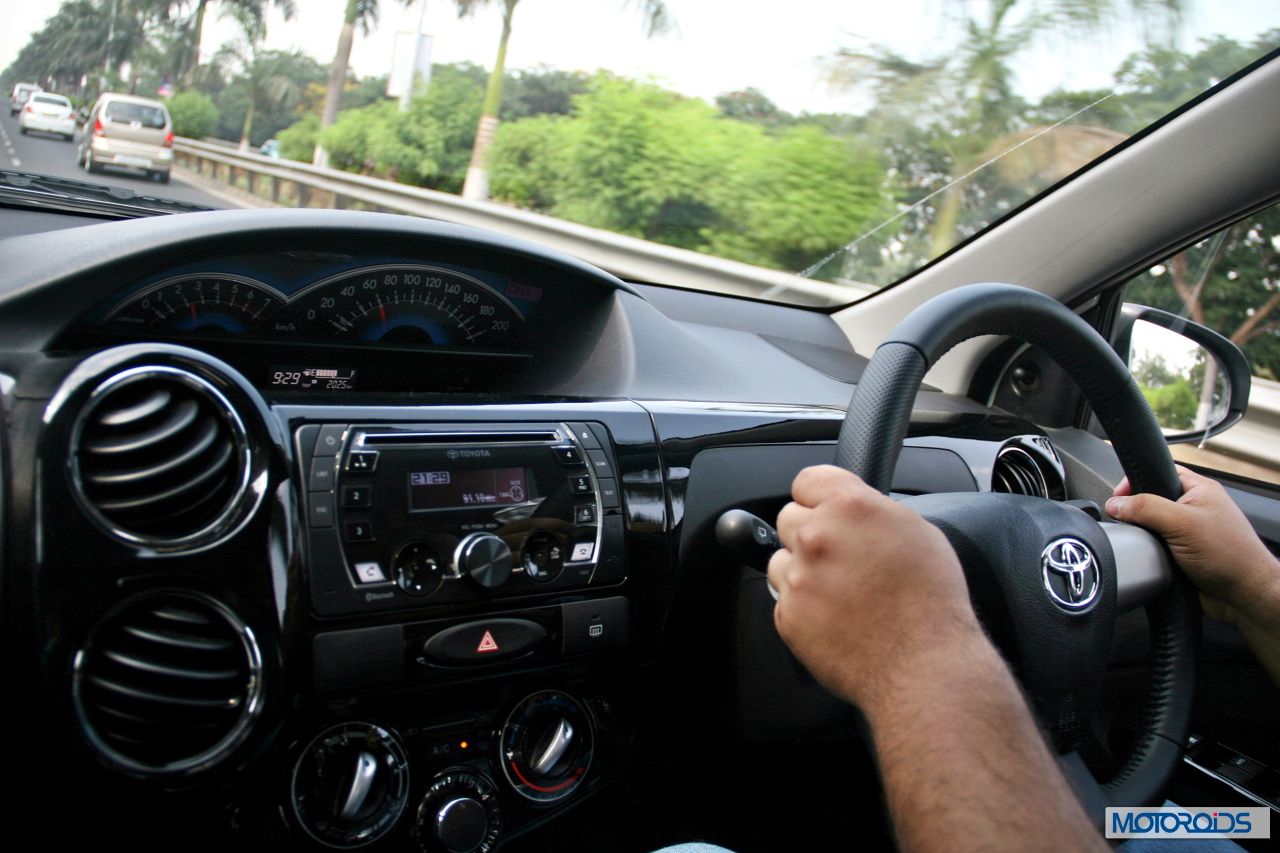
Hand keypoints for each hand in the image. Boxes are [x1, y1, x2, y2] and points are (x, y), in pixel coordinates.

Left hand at [767, 465, 986, 713]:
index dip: (818, 497)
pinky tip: (836, 618)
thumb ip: (874, 511)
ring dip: (801, 571)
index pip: (807, 480)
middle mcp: (817, 536)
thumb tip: (854, 508)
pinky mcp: (788, 614)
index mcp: (850, 507)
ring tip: (841, 593)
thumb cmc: (930, 602)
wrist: (923, 665)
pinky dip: (804, 608)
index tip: (823, 509)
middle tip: (840, 557)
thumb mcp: (917, 532)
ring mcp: (798, 577)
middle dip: (809, 532)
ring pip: (781, 560)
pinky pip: (785, 600)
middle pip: (788, 518)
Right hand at [1106, 466, 1279, 628]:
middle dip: (1136, 512)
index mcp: (1199, 490)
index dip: (1135, 481)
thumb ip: (1147, 508)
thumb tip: (1116, 504)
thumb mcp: (1183, 523)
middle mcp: (1193, 509)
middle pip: (1150, 501)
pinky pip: (1153, 548)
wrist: (1244, 597)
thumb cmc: (1232, 557)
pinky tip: (1149, 558)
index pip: (1158, 473)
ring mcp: (1186, 533)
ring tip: (1143, 543)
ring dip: (1142, 536)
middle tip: (1129, 522)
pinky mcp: (1180, 554)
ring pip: (1150, 527)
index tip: (1119, 498)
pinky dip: (1147, 553)